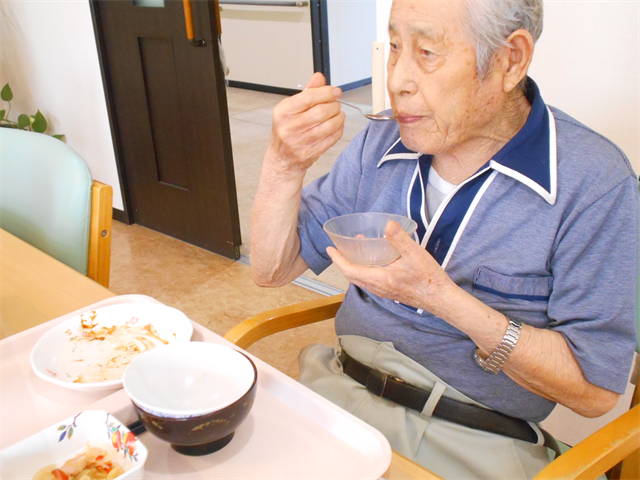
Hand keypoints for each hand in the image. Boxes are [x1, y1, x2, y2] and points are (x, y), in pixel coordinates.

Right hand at [268, 72, 344, 171]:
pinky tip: (337, 125)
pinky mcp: (310, 153)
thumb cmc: (287, 130)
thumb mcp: (291, 109)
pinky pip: (331, 139)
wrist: (282, 158)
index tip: (336, 91)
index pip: (308, 98)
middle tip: (336, 104)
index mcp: (283, 112)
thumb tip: (319, 77)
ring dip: (338, 118)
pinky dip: (338, 130)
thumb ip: (307, 92)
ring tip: (338, 114)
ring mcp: (300, 142)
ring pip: (328, 126)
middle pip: (321, 112)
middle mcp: (289, 127)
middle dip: (334, 106)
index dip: (326, 92)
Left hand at [326, 221, 456, 317]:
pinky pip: (369, 281)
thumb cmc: (429, 279)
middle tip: (336, 249)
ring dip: (353, 266)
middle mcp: (378, 287)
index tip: (330, 249)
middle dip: (342, 262)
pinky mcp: (389, 291)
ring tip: (353, 250)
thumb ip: (400, 239)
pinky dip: (363, 270)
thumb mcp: (415, 254)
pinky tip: (372, 260)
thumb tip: (388, 224)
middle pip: (352, 276)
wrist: (441, 299)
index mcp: (380, 279)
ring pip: (360, 279)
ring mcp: (383, 291)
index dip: (338, 260)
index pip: (350, 270)